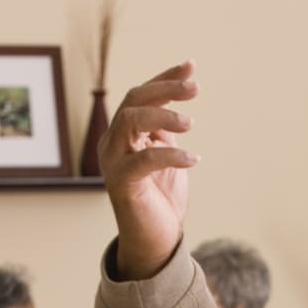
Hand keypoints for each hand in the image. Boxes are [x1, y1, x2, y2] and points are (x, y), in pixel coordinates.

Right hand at [98, 61, 199, 278]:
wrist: (155, 241)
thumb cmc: (161, 198)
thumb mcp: (168, 153)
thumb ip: (167, 128)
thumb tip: (181, 93)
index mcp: (123, 134)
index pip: (140, 95)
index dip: (165, 78)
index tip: (191, 66)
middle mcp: (112, 144)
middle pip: (132, 102)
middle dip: (165, 90)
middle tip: (196, 89)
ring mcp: (113, 164)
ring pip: (129, 122)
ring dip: (162, 116)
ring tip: (190, 124)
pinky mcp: (121, 185)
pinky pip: (143, 160)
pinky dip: (170, 156)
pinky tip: (193, 159)